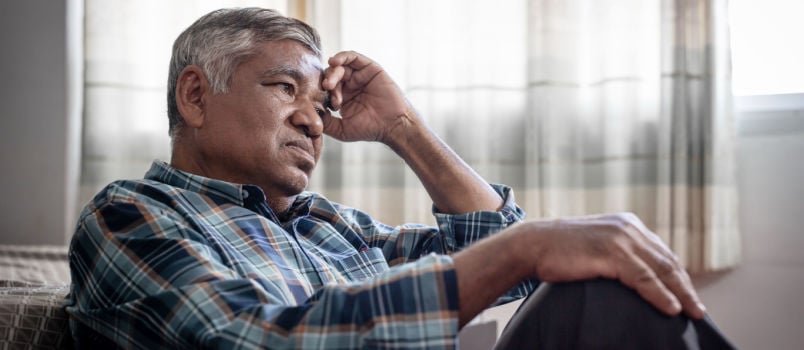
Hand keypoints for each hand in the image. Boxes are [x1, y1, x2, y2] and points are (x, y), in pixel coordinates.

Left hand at [321, 51, 420, 144]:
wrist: (393, 125)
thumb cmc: (370, 129)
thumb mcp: (342, 129)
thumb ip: (326, 122)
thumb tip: (308, 115)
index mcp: (342, 97)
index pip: (325, 89)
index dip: (322, 94)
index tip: (325, 104)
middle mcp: (350, 85)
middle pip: (331, 76)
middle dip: (326, 82)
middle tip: (326, 90)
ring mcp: (359, 76)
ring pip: (340, 66)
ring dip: (332, 71)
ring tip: (329, 83)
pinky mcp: (370, 68)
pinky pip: (353, 57)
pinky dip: (342, 56)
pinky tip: (334, 62)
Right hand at [518, 212, 705, 318]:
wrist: (532, 244)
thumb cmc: (560, 250)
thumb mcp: (596, 246)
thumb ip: (617, 255)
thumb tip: (636, 279)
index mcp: (627, 224)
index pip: (662, 253)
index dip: (678, 276)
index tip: (688, 296)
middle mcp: (629, 227)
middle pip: (667, 261)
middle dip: (685, 287)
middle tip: (699, 310)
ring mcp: (621, 238)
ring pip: (661, 270)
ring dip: (681, 294)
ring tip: (693, 313)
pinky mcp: (612, 252)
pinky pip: (644, 278)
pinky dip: (660, 295)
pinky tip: (671, 308)